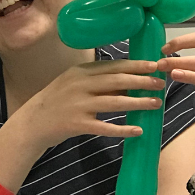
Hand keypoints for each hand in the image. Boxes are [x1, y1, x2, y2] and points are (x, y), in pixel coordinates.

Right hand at [17, 60, 164, 150]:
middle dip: (141, 81)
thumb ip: (98, 82)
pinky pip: (105, 127)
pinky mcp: (77, 124)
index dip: (135, 65)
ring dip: (138, 102)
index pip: (113, 66)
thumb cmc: (57, 100)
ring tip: (156, 103)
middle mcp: (80, 85)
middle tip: (161, 82)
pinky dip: (122, 129)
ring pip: (114, 102)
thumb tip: (129, 82)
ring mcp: (78, 104)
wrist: (32, 122)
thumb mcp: (74, 84)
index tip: (154, 64)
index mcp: (80, 72)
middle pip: (116, 81)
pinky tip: (137, 130)